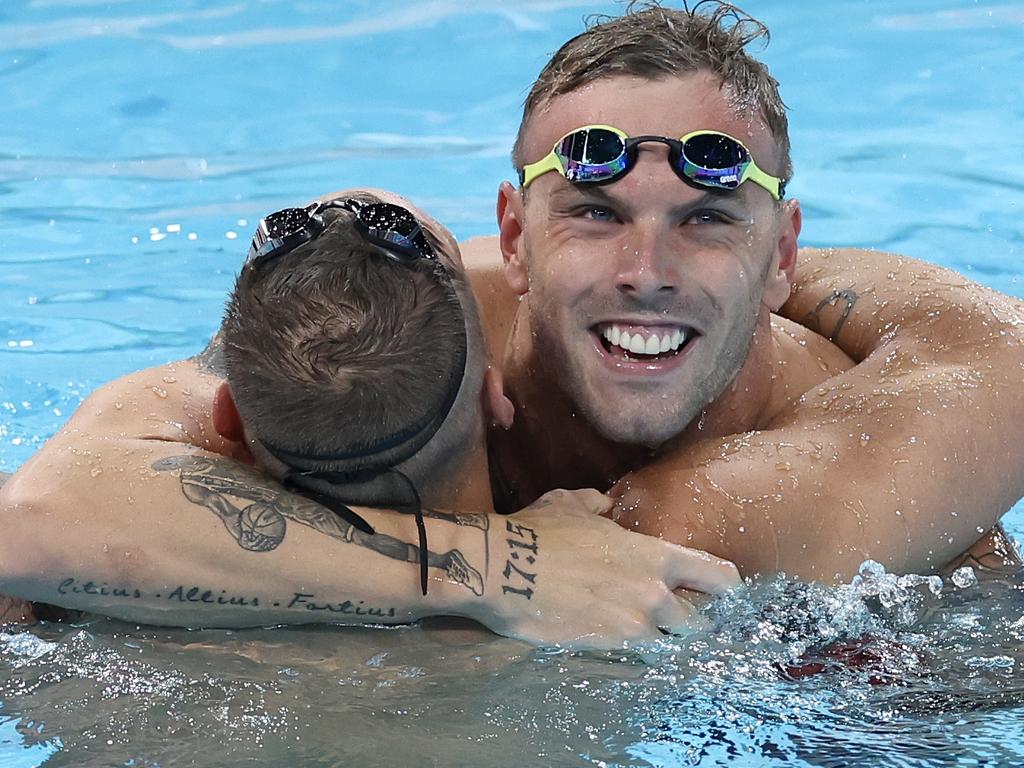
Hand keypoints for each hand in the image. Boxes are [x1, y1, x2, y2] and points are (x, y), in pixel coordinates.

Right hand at [470, 489, 740, 648]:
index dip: (725, 587)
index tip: (718, 592)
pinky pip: (634, 661)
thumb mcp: (571, 504)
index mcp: (654, 555)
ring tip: (641, 635)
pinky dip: (632, 657)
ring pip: (668, 647)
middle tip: (672, 618)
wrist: (501, 568)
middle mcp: (653, 595)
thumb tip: (605, 506)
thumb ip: (598, 505)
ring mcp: (631, 628)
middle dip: (688, 622)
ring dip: (659, 642)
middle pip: (698, 623)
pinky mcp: (604, 651)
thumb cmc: (538, 531)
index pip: (719, 576)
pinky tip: (617, 649)